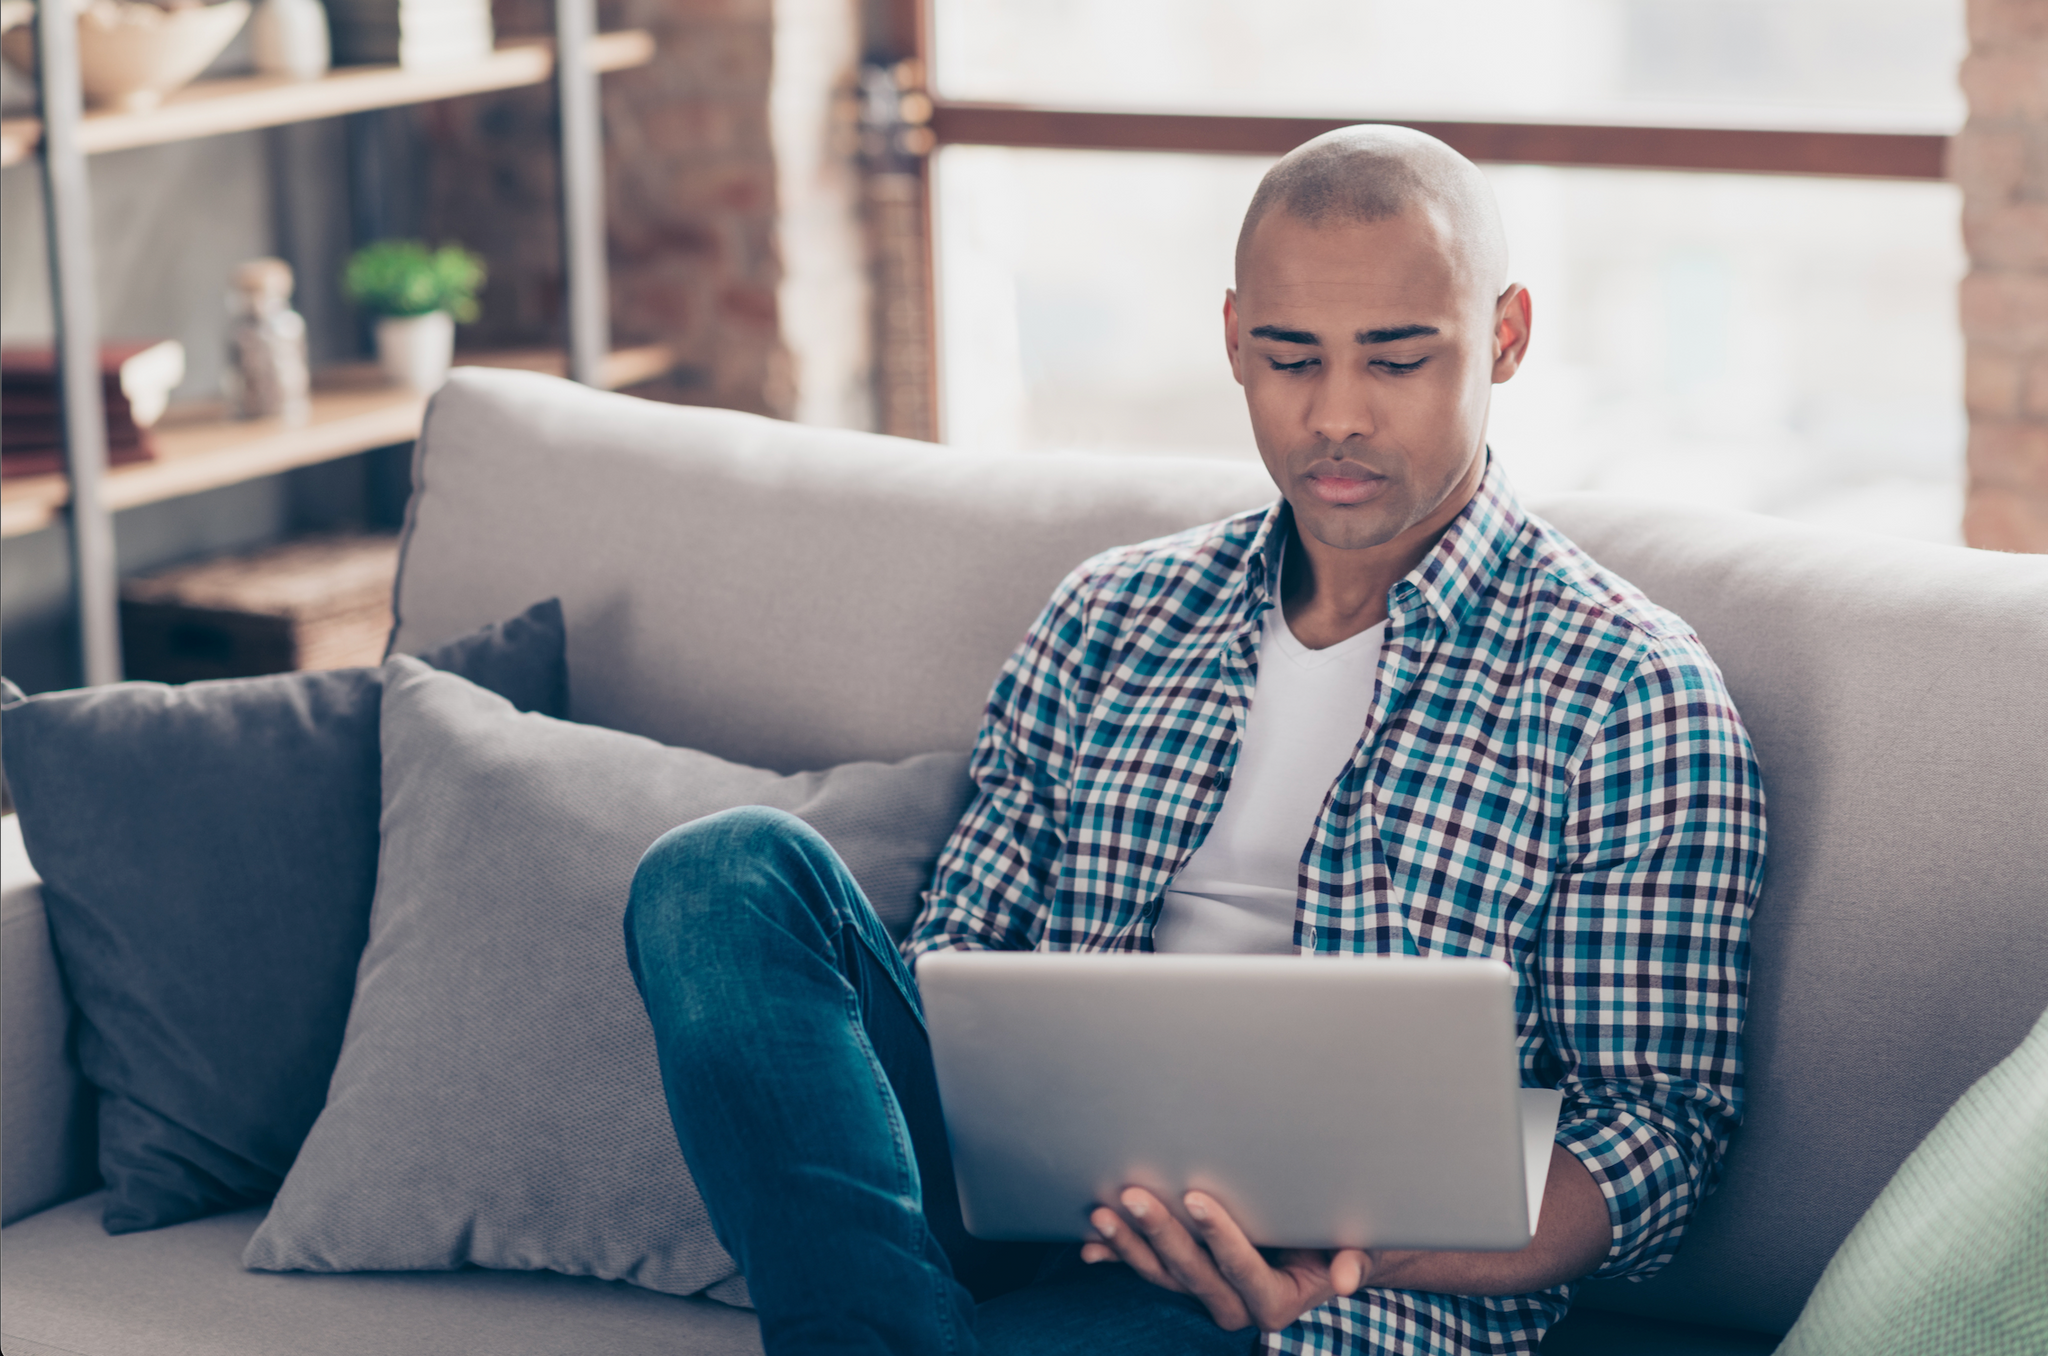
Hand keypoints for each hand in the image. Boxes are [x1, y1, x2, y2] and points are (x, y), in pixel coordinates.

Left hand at [1080, 1188, 1369, 1332]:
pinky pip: (1148, 1272)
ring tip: (1104, 1212)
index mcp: (1275, 1302)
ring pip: (1163, 1275)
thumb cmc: (1334, 1239)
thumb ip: (1350, 1260)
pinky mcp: (1186, 1281)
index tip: (1197, 1198)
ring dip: (1130, 1244)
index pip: (1241, 1269)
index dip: (1219, 1237)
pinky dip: (1117, 1257)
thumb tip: (1345, 1279)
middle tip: (1134, 1195)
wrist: (1319, 1252)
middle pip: (1192, 1272)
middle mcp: (1236, 1305)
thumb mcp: (1349, 1245)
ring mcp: (1207, 1295)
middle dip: (1161, 1233)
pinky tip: (1089, 1245)